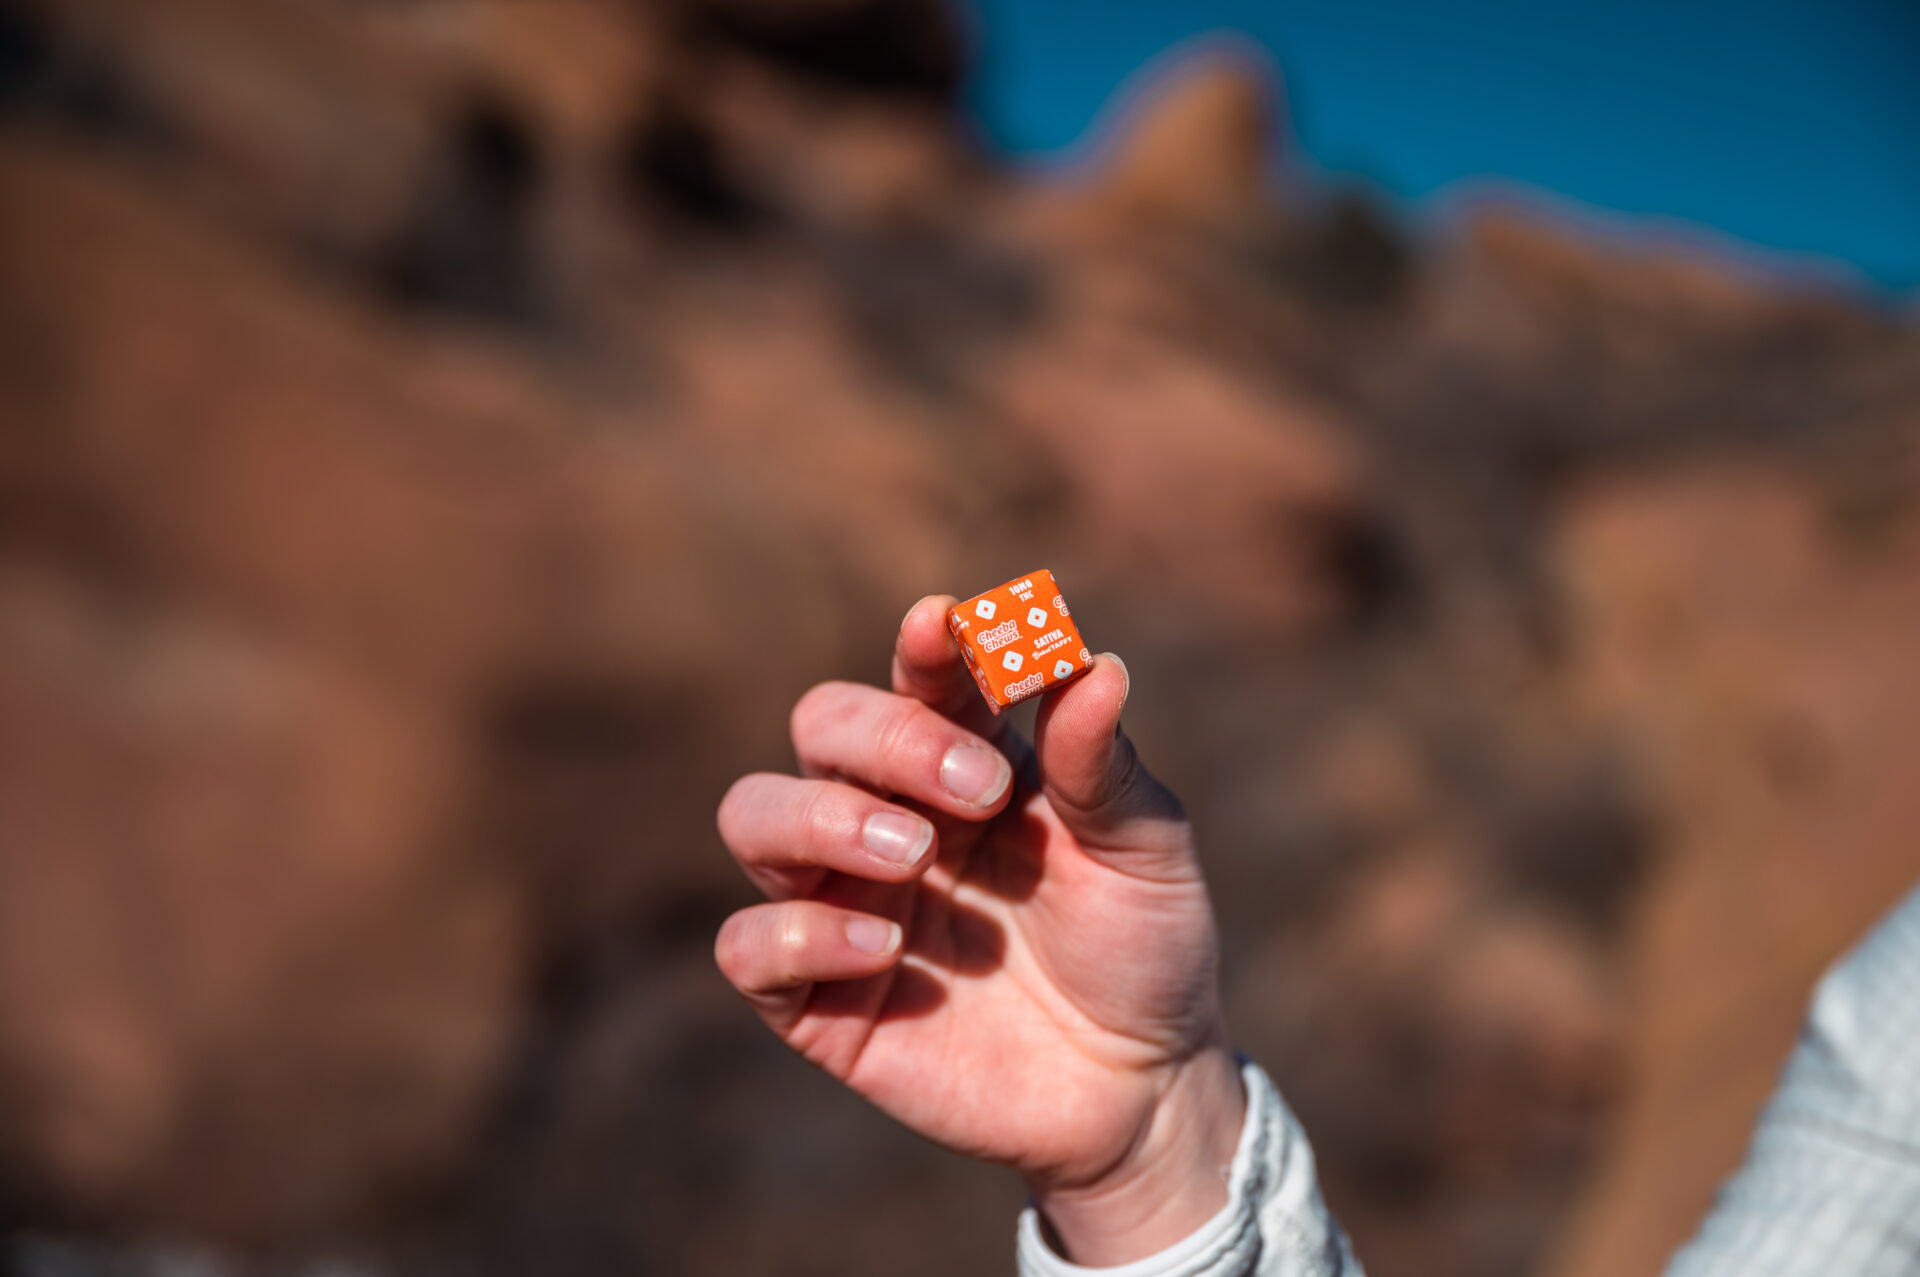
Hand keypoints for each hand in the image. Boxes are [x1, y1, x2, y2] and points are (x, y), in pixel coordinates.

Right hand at [714, 596, 1245, 1263]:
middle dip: (885, 739)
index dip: (924, 645)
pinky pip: (749, 947)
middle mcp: (889, 815)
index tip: (945, 625)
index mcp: (965, 761)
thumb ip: (1102, 764)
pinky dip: (798, 932)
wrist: (1141, 1088)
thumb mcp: (1145, 852)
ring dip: (821, 817)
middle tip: (978, 793)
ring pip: (753, 815)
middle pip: (820, 725)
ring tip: (913, 856)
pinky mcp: (819, 999)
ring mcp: (845, 901)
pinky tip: (885, 949)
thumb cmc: (1142, 947)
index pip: (918, 678)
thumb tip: (1093, 662)